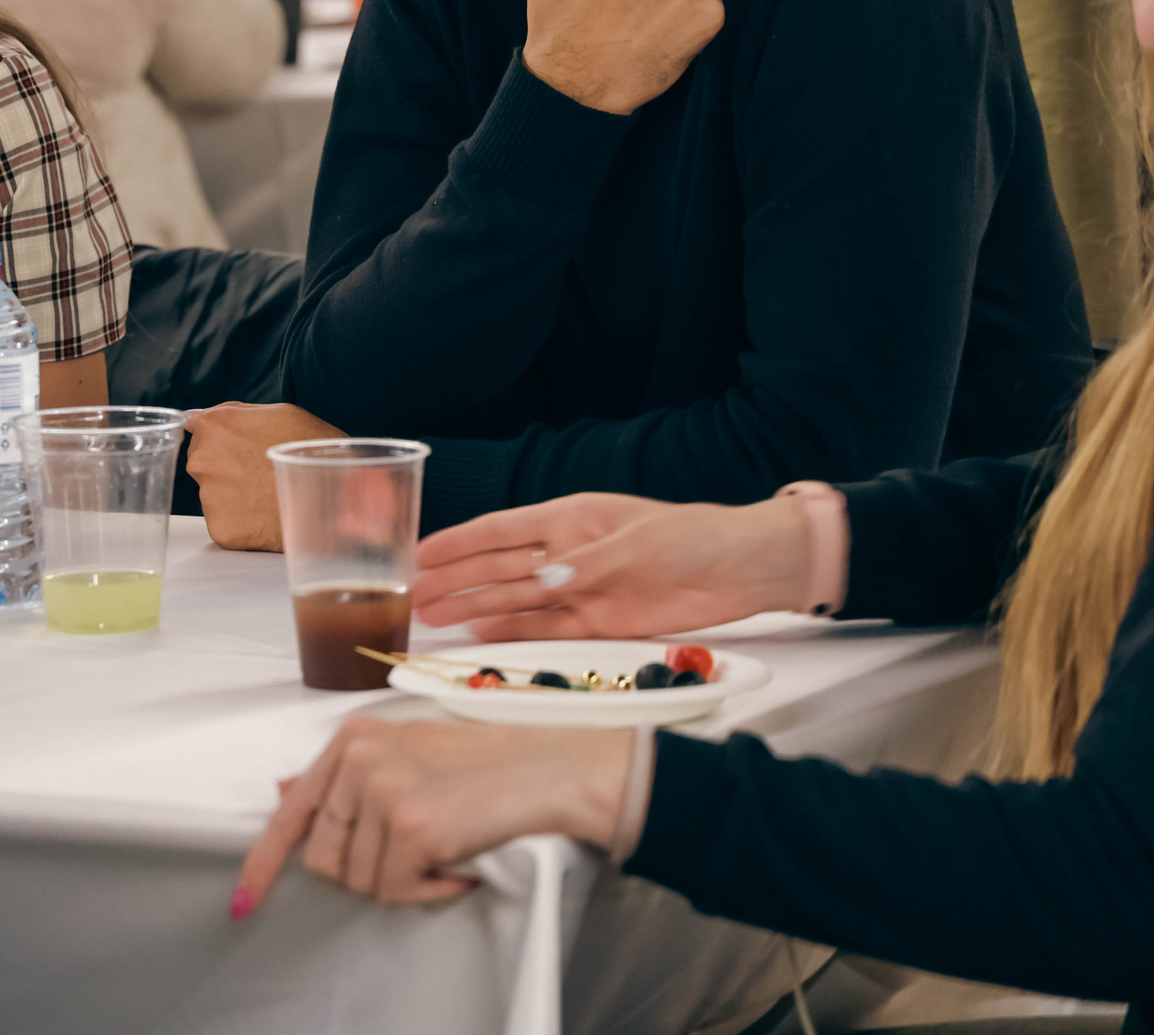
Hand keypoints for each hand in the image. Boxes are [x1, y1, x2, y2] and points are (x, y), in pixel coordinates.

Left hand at [184, 402, 341, 550]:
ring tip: (268, 494)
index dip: (223, 439)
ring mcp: (210, 497)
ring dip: (234, 496)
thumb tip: (196, 417)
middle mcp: (202, 460)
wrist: (337, 496)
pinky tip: (267, 514)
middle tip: (261, 473)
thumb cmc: (312, 449)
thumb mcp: (280, 413)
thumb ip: (233, 413)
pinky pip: (226, 523)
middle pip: (203, 463)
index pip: (199, 430)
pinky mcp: (221, 530)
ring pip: (214, 495)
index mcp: (214, 426)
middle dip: (226, 467)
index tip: (240, 448)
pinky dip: (244, 522)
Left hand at [232, 717, 631, 913]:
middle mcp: (358, 759)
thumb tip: (282, 795)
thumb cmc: (478, 763)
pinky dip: (425, 892)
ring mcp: (382, 790)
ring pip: (359, 881)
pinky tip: (455, 868)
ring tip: (438, 853)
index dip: (265, 862)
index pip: (293, 811)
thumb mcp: (399, 752)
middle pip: (324, 858)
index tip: (245, 901)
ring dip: (400, 882)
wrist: (540, 767)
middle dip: (364, 872)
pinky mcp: (411, 827)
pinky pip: (395, 891)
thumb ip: (341, 776)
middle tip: (410, 858)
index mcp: (350, 738)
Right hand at [412, 494, 809, 640]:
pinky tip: (482, 634)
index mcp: (570, 518)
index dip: (457, 542)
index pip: (500, 530)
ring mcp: (582, 589)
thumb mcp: (636, 544)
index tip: (417, 553)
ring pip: (516, 599)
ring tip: (432, 619)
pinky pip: (547, 628)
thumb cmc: (691, 537)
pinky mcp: (601, 622)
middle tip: (411, 596)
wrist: (742, 569)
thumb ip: (586, 565)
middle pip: (499, 567)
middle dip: (454, 579)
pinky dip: (514, 632)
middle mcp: (567, 554)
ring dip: (475, 607)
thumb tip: (542, 581)